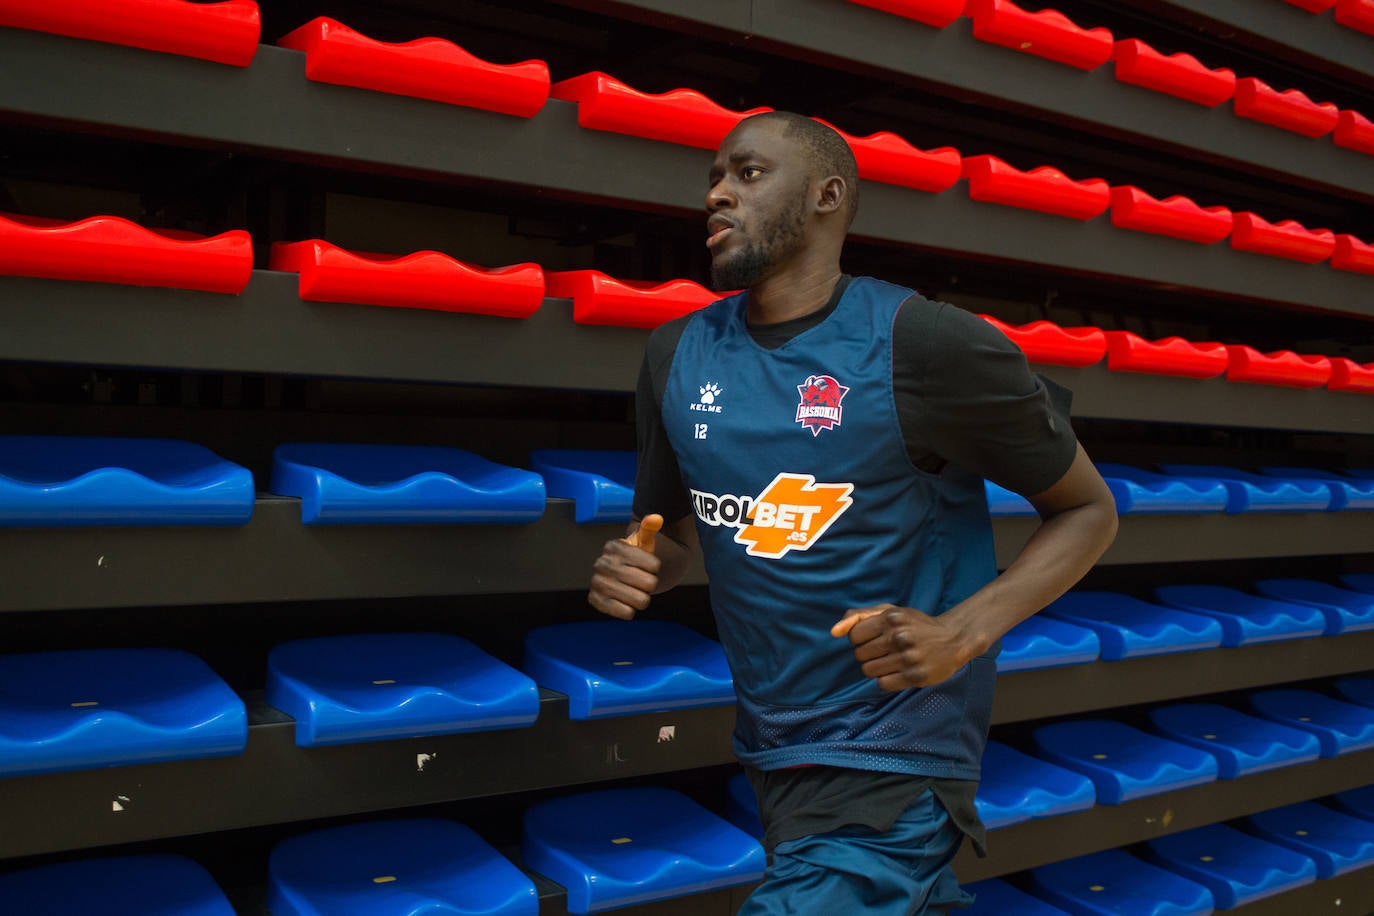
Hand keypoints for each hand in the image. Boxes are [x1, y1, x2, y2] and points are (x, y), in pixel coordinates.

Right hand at [588, 514, 663, 619]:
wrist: (619, 576)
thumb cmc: (635, 559)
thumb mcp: (644, 542)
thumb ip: (649, 529)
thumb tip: (656, 518)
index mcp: (615, 546)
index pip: (654, 565)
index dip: (655, 568)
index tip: (648, 565)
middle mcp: (602, 563)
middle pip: (649, 584)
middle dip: (650, 585)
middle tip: (642, 581)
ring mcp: (597, 581)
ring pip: (640, 601)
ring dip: (642, 599)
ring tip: (635, 592)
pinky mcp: (595, 599)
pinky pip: (624, 612)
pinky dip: (629, 611)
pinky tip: (627, 605)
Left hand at [831, 603, 978, 690]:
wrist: (953, 638)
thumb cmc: (915, 624)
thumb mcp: (890, 611)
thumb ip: (859, 616)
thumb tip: (833, 631)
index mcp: (891, 618)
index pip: (854, 635)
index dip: (860, 640)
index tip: (873, 639)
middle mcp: (899, 636)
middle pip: (859, 655)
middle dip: (868, 654)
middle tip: (885, 651)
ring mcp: (908, 657)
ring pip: (868, 671)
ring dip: (876, 668)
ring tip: (891, 662)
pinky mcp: (916, 677)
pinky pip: (882, 684)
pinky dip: (886, 680)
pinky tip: (898, 672)